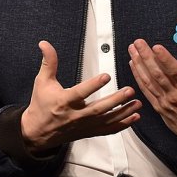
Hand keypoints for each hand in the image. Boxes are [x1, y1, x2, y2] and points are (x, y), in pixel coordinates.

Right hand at [20, 40, 141, 152]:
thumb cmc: (41, 105)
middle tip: (130, 90)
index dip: (93, 85)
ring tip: (137, 102)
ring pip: (107, 120)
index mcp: (64, 101)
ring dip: (124, 112)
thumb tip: (45, 44)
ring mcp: (84, 125)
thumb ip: (48, 62)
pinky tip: (134, 117)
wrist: (38, 131)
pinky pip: (108, 130)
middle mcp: (76, 115)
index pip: (81, 93)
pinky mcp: (89, 132)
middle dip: (115, 100)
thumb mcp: (42, 81)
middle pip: (98, 108)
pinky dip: (122, 124)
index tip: (106, 76)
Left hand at [128, 39, 176, 156]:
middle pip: (159, 74)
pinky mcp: (159, 107)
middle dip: (147, 57)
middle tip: (138, 42)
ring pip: (149, 81)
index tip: (156, 47)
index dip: (166, 60)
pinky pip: (146, 90)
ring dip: (139, 64)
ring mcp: (166, 102)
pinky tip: (133, 64)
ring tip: (132, 49)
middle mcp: (176, 96)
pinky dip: (138, 77)